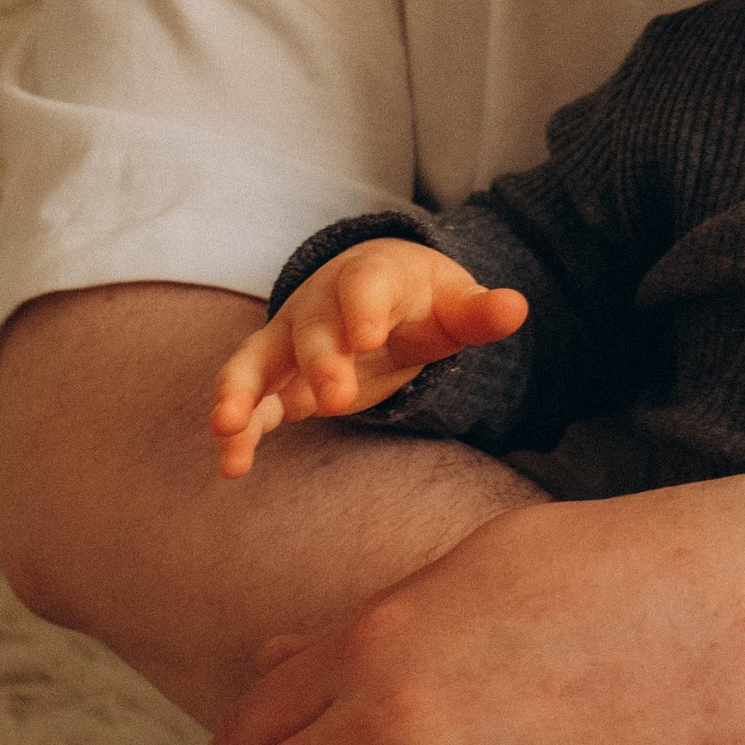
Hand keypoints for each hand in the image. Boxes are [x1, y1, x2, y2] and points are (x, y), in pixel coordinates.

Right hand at [209, 241, 527, 476]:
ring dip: (241, 393)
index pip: (364, 287)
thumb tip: (517, 307)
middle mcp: (320, 306)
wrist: (376, 289)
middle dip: (320, 362)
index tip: (365, 336)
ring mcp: (292, 342)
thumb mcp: (453, 303)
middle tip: (337, 399)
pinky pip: (253, 400)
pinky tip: (232, 465)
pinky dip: (240, 428)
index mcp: (370, 279)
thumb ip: (479, 313)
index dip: (361, 308)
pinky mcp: (280, 378)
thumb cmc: (420, 299)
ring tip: (227, 428)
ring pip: (258, 362)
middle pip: (313, 329)